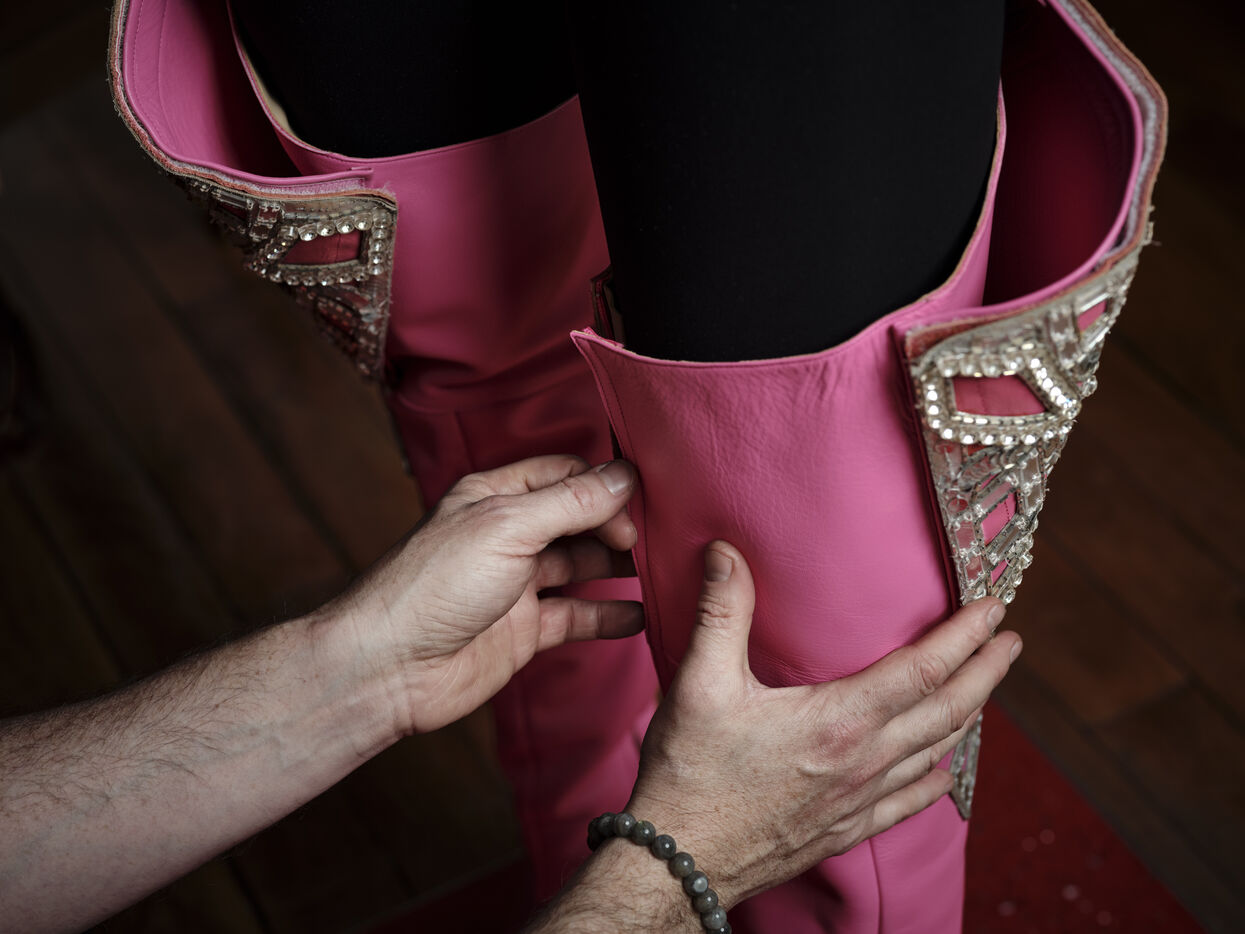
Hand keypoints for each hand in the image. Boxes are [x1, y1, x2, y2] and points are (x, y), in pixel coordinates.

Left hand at [336, 455, 643, 734]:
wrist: (388, 669)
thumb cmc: (431, 587)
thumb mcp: (507, 529)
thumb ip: (570, 503)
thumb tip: (624, 473)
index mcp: (495, 496)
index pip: (564, 474)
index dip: (604, 482)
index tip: (645, 497)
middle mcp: (508, 535)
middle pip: (578, 518)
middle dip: (617, 522)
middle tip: (652, 538)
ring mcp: (518, 584)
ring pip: (582, 565)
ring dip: (619, 566)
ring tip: (662, 570)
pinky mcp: (525, 631)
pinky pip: (578, 616)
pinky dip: (611, 615)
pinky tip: (642, 615)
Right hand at [626, 541, 1020, 907]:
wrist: (681, 862)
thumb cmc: (690, 774)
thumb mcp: (699, 684)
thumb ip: (721, 612)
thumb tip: (725, 552)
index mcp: (839, 721)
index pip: (923, 669)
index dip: (965, 636)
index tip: (995, 609)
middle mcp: (862, 762)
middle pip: (948, 711)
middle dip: (987, 672)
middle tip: (1012, 642)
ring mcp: (858, 802)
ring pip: (936, 755)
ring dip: (967, 717)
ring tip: (983, 691)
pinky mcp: (844, 830)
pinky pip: (908, 803)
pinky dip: (935, 781)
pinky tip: (945, 774)